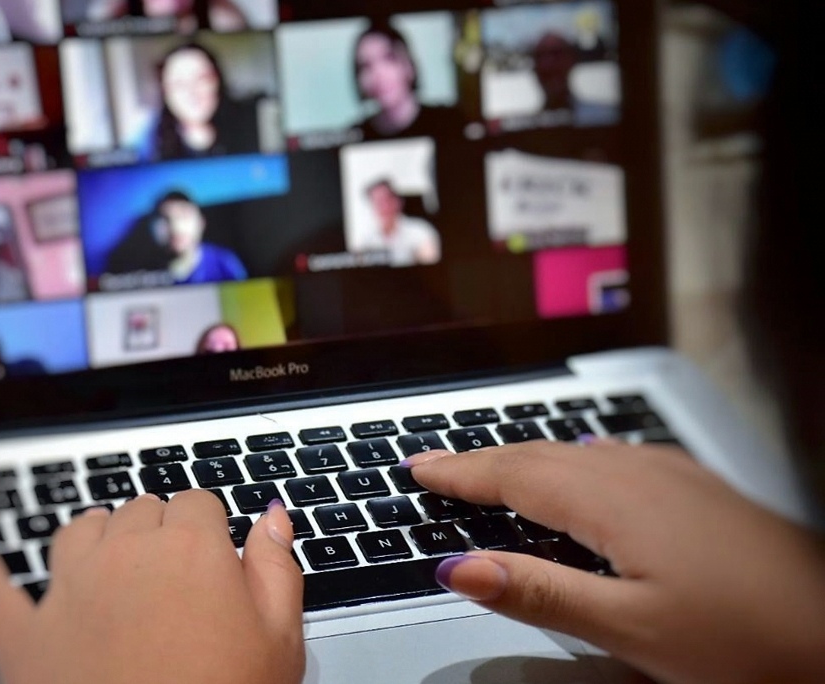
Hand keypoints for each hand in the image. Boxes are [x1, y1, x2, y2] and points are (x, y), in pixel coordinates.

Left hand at [0, 492, 304, 683]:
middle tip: (177, 575)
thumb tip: (272, 517)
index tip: (216, 553)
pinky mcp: (24, 636)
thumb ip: (277, 568)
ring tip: (110, 557)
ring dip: (96, 536)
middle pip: (140, 511)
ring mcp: (68, 591)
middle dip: (159, 531)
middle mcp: (125, 556)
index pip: (198, 503)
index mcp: (191, 550)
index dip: (209, 528)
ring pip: (78, 531)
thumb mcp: (280, 641)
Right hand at [407, 442, 824, 683]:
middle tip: (438, 464)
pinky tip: (587, 464)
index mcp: (612, 502)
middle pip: (542, 456)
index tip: (417, 466)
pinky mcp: (700, 488)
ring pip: (579, 454)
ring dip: (527, 460)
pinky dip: (576, 463)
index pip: (514, 474)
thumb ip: (539, 591)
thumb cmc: (744, 641)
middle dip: (484, 459)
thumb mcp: (630, 629)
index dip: (460, 471)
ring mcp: (674, 475)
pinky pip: (617, 460)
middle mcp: (639, 474)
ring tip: (493, 468)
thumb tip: (458, 567)